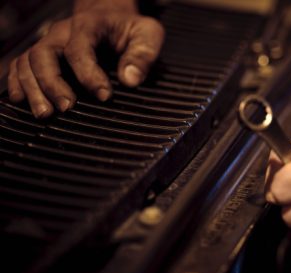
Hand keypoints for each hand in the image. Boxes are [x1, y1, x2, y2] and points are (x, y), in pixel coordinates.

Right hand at [7, 5, 164, 117]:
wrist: (110, 16)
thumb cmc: (129, 28)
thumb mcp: (147, 34)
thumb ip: (142, 55)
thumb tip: (131, 80)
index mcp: (88, 25)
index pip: (80, 48)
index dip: (89, 74)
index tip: (104, 96)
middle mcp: (62, 33)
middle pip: (44, 54)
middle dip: (52, 83)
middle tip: (66, 108)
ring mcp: (49, 43)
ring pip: (28, 61)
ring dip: (33, 89)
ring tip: (45, 113)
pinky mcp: (43, 55)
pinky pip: (20, 65)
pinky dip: (17, 82)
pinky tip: (21, 101)